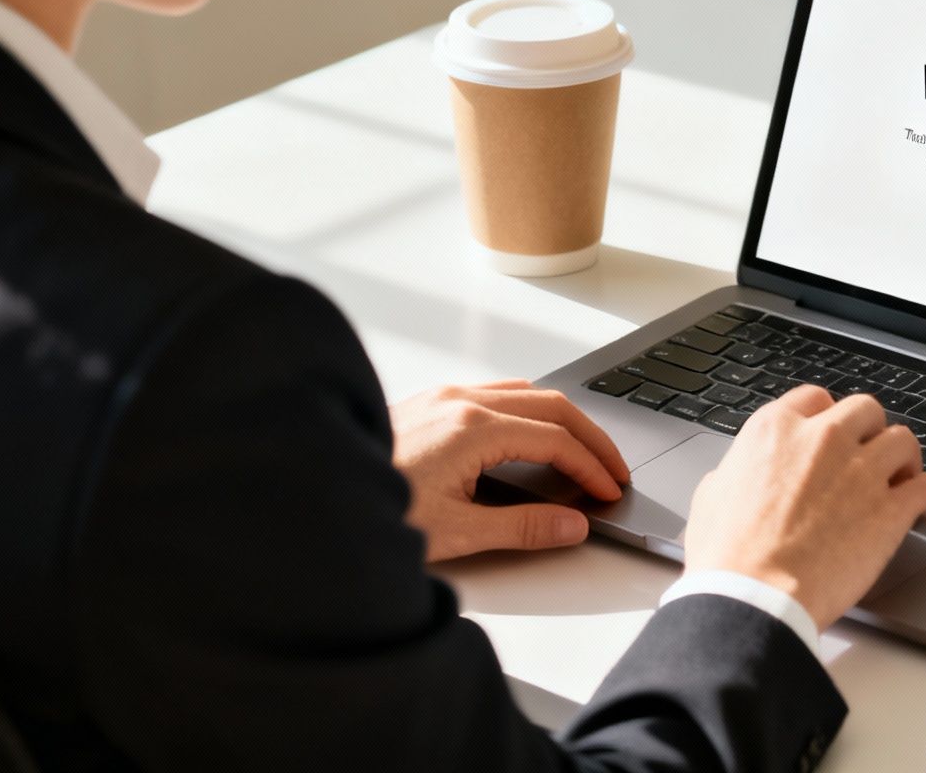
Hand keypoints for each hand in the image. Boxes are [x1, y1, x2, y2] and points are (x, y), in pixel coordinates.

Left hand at [390, 381, 631, 561]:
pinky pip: (495, 393)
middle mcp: (461, 401)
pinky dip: (528, 412)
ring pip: (524, 392)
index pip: (555, 440)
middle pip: (551, 405)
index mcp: (473, 428)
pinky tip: (529, 439)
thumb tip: (573, 524)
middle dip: (590, 437)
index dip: (591, 466)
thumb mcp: (456, 532)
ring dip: (560, 420)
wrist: (313, 493)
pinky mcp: (429, 402)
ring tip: (580, 453)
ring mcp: (443, 396)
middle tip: (612, 469)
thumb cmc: (371, 512)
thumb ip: (523, 528)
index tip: (609, 491)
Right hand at [683, 385, 925, 629]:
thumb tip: (738, 475)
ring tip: (901, 478)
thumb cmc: (728, 556)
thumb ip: (737, 472)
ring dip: (903, 459)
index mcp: (776, 429)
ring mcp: (861, 471)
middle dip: (869, 432)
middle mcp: (823, 439)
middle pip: (865, 410)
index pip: (816, 399)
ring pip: (903, 440)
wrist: (753, 596)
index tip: (833, 436)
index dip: (828, 419)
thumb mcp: (712, 495)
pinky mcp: (889, 510)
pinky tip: (923, 507)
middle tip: (868, 456)